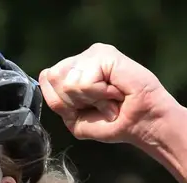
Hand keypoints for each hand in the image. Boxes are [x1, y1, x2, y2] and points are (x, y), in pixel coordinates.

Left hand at [39, 44, 178, 145]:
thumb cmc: (112, 123)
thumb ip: (56, 101)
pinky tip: (114, 92)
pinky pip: (84, 82)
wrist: (140, 124)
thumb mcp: (74, 119)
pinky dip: (99, 95)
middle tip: (99, 104)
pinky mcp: (104, 54)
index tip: (86, 109)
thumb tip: (46, 74)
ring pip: (68, 82)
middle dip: (75, 101)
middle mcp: (82, 59)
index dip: (63, 103)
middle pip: (54, 80)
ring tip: (108, 99)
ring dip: (91, 99)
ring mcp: (93, 54)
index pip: (47, 80)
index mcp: (73, 71)